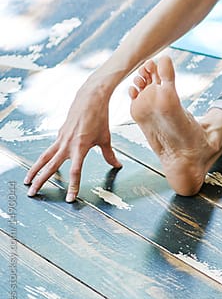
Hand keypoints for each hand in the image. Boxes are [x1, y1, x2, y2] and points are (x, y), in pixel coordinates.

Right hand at [25, 79, 122, 201]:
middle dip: (41, 181)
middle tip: (31, 193)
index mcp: (81, 147)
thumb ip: (109, 154)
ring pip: (44, 157)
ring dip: (35, 170)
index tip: (70, 199)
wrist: (90, 99)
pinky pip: (50, 149)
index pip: (75, 171)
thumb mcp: (105, 138)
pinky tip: (40, 164)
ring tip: (27, 181)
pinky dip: (43, 158)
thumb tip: (117, 166)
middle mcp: (67, 144)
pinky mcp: (59, 134)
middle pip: (51, 166)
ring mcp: (61, 139)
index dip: (73, 186)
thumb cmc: (100, 118)